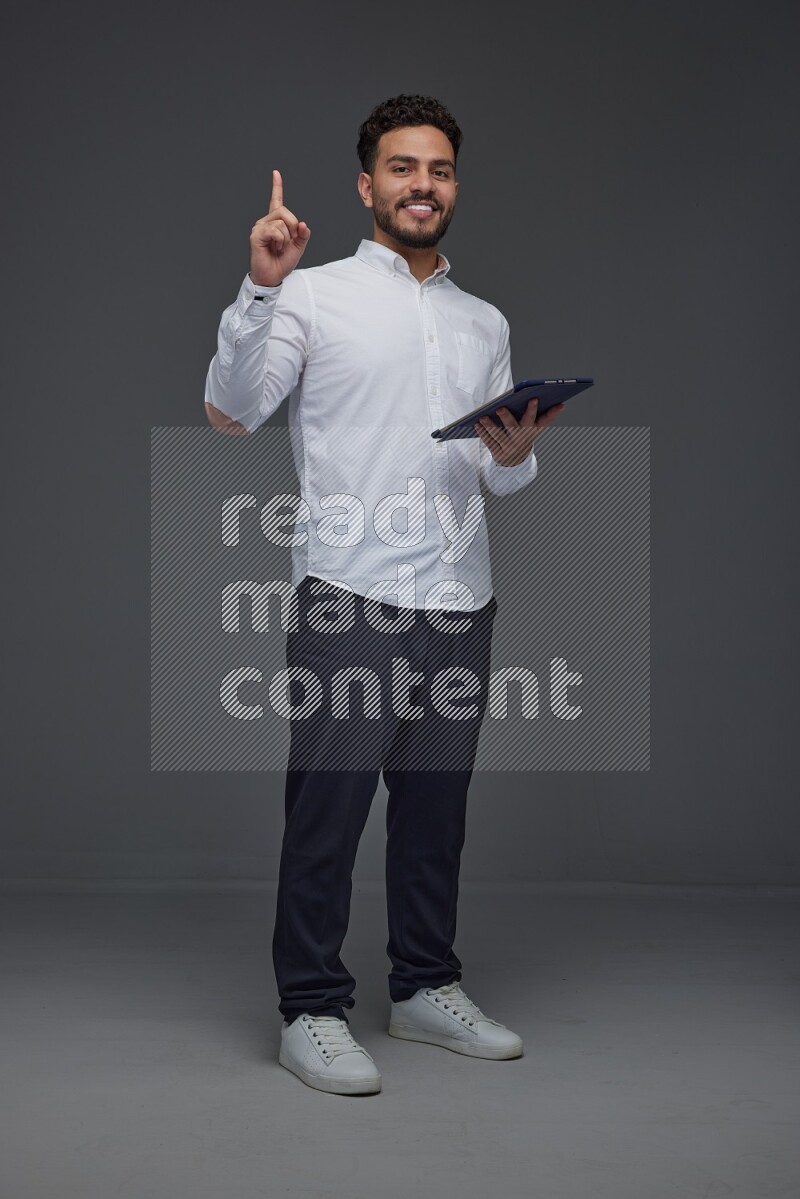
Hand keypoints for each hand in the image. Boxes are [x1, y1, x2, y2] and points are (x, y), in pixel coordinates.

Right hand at [249, 170, 310, 287]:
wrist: (272, 277)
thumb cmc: (282, 262)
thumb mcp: (298, 247)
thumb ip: (303, 234)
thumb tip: (303, 224)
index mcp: (276, 223)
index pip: (276, 201)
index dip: (277, 187)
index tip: (276, 173)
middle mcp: (266, 222)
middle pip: (284, 211)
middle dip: (293, 228)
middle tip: (287, 243)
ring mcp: (259, 227)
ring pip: (281, 222)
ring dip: (286, 238)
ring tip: (279, 248)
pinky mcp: (256, 235)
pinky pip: (275, 230)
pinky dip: (280, 241)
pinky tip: (274, 248)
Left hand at [474, 398, 564, 466]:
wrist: (515, 461)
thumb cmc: (524, 436)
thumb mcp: (535, 428)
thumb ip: (546, 416)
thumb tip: (560, 404)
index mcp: (533, 430)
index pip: (540, 420)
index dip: (538, 411)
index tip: (535, 399)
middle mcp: (522, 439)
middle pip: (515, 427)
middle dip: (507, 418)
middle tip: (500, 408)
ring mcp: (510, 447)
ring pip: (499, 435)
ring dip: (490, 426)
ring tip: (483, 417)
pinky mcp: (498, 453)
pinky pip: (490, 442)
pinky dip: (483, 433)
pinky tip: (477, 425)